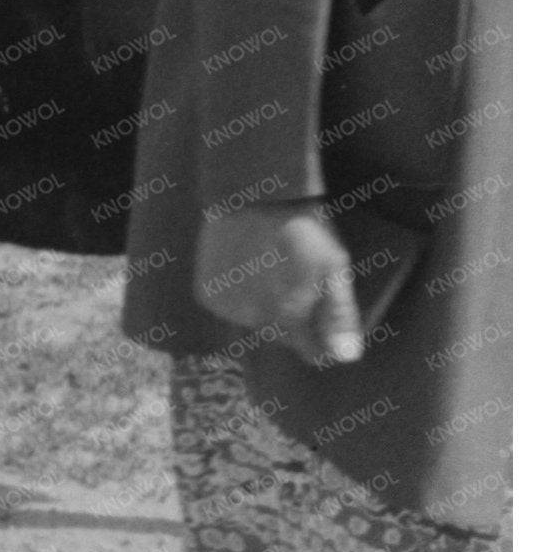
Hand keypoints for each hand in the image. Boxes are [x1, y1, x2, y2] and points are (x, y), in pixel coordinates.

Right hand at [195, 203, 363, 367]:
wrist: (249, 194)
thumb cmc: (302, 229)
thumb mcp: (333, 266)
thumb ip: (339, 314)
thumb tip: (344, 357)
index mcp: (288, 318)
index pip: (313, 353)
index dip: (326, 339)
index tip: (328, 316)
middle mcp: (254, 321)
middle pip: (285, 337)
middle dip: (296, 318)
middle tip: (301, 281)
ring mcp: (226, 308)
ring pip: (257, 322)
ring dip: (267, 307)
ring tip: (273, 271)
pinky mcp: (206, 295)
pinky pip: (231, 308)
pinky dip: (241, 296)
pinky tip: (247, 271)